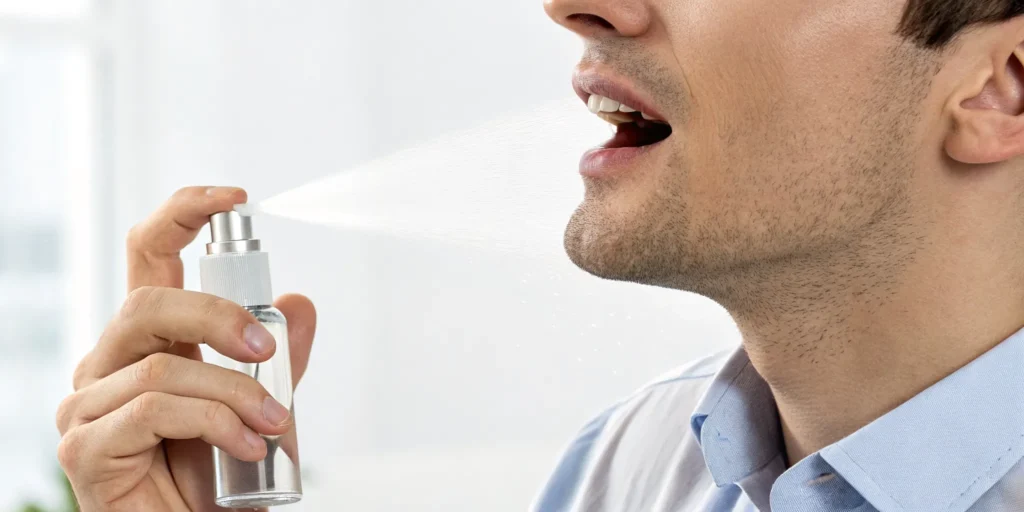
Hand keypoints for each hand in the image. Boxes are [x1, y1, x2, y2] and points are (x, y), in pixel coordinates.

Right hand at [55, 187, 316, 511]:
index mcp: (149, 340)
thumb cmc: (219, 476)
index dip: (185, 213)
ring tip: (271, 426)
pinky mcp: (85, 446)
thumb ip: (279, 360)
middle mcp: (109, 364)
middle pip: (148, 301)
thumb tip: (299, 302)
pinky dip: (215, 423)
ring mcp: (89, 405)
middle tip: (268, 351)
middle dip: (220, 317)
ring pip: (162, 365)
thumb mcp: (263, 407)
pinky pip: (154, 409)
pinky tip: (245, 447)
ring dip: (234, 393)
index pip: (149, 254)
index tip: (236, 199)